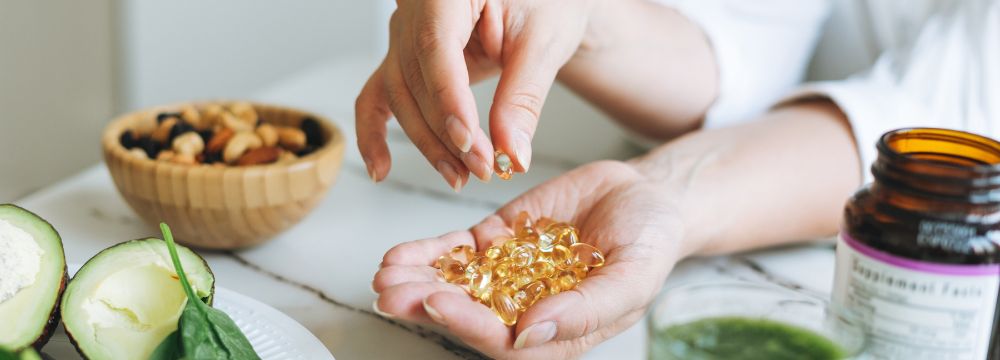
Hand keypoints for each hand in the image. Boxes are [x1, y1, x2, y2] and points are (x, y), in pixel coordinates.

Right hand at [355, 0, 597, 189]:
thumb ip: (523, 98)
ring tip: (460, 176)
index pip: (436, 47)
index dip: (448, 100)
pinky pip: (379, 95)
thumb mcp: (544, 43)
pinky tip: (381, 169)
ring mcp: (405, 34)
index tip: (470, 143)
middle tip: (483, 169)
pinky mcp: (406, 58)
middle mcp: (415, 8)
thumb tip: (512, 154)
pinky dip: (374, 133)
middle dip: (446, 133)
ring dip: (427, 143)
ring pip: (400, 96)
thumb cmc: (546, 2)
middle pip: (415, 79)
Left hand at [372, 161, 688, 358]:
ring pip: (454, 284)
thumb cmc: (651, 243)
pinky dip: (427, 253)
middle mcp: (525, 310)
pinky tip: (398, 255)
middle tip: (391, 293)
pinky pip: (457, 251)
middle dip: (425, 305)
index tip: (437, 303)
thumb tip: (529, 336)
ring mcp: (508, 275)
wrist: (648, 196)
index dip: (468, 325)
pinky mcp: (498, 241)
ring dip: (416, 281)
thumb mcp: (632, 277)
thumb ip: (584, 310)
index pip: (503, 341)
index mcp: (557, 333)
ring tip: (385, 274)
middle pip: (467, 315)